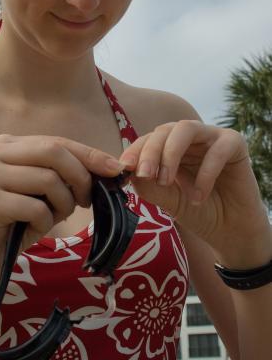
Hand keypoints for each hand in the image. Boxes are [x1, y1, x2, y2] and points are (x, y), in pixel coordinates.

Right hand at [0, 134, 121, 284]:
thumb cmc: (20, 221)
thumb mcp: (47, 191)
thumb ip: (68, 172)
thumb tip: (113, 167)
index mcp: (7, 144)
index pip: (56, 142)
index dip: (89, 154)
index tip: (116, 169)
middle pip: (53, 151)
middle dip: (80, 176)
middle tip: (87, 200)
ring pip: (49, 179)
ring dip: (62, 205)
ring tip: (52, 218)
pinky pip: (36, 208)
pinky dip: (44, 223)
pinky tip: (32, 229)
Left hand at [119, 120, 269, 263]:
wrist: (230, 231)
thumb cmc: (198, 211)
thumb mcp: (168, 200)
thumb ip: (150, 185)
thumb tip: (128, 171)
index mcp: (170, 146)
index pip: (148, 139)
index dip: (135, 151)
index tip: (124, 169)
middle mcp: (189, 137)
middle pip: (164, 130)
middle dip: (150, 151)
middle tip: (145, 175)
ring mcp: (212, 137)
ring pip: (186, 128)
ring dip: (171, 153)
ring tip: (166, 181)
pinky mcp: (235, 144)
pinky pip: (217, 149)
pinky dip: (205, 172)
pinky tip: (198, 196)